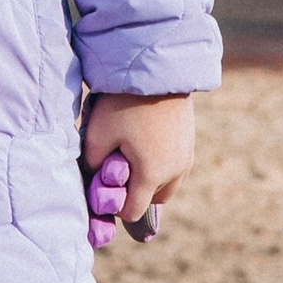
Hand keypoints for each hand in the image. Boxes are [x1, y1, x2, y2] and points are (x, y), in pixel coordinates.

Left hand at [83, 90, 192, 233]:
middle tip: (116, 169)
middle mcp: (175, 171)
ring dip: (149, 179)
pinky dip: (160, 165)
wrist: (158, 71)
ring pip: (166, 185)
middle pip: (152, 199)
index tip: (103, 185)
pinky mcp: (190, 143)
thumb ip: (92, 163)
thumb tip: (95, 177)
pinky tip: (143, 143)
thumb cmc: (123, 103)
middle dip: (133, 193)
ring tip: (130, 155)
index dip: (114, 206)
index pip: (133, 212)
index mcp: (152, 174)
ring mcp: (186, 157)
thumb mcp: (97, 134)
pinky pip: (175, 167)